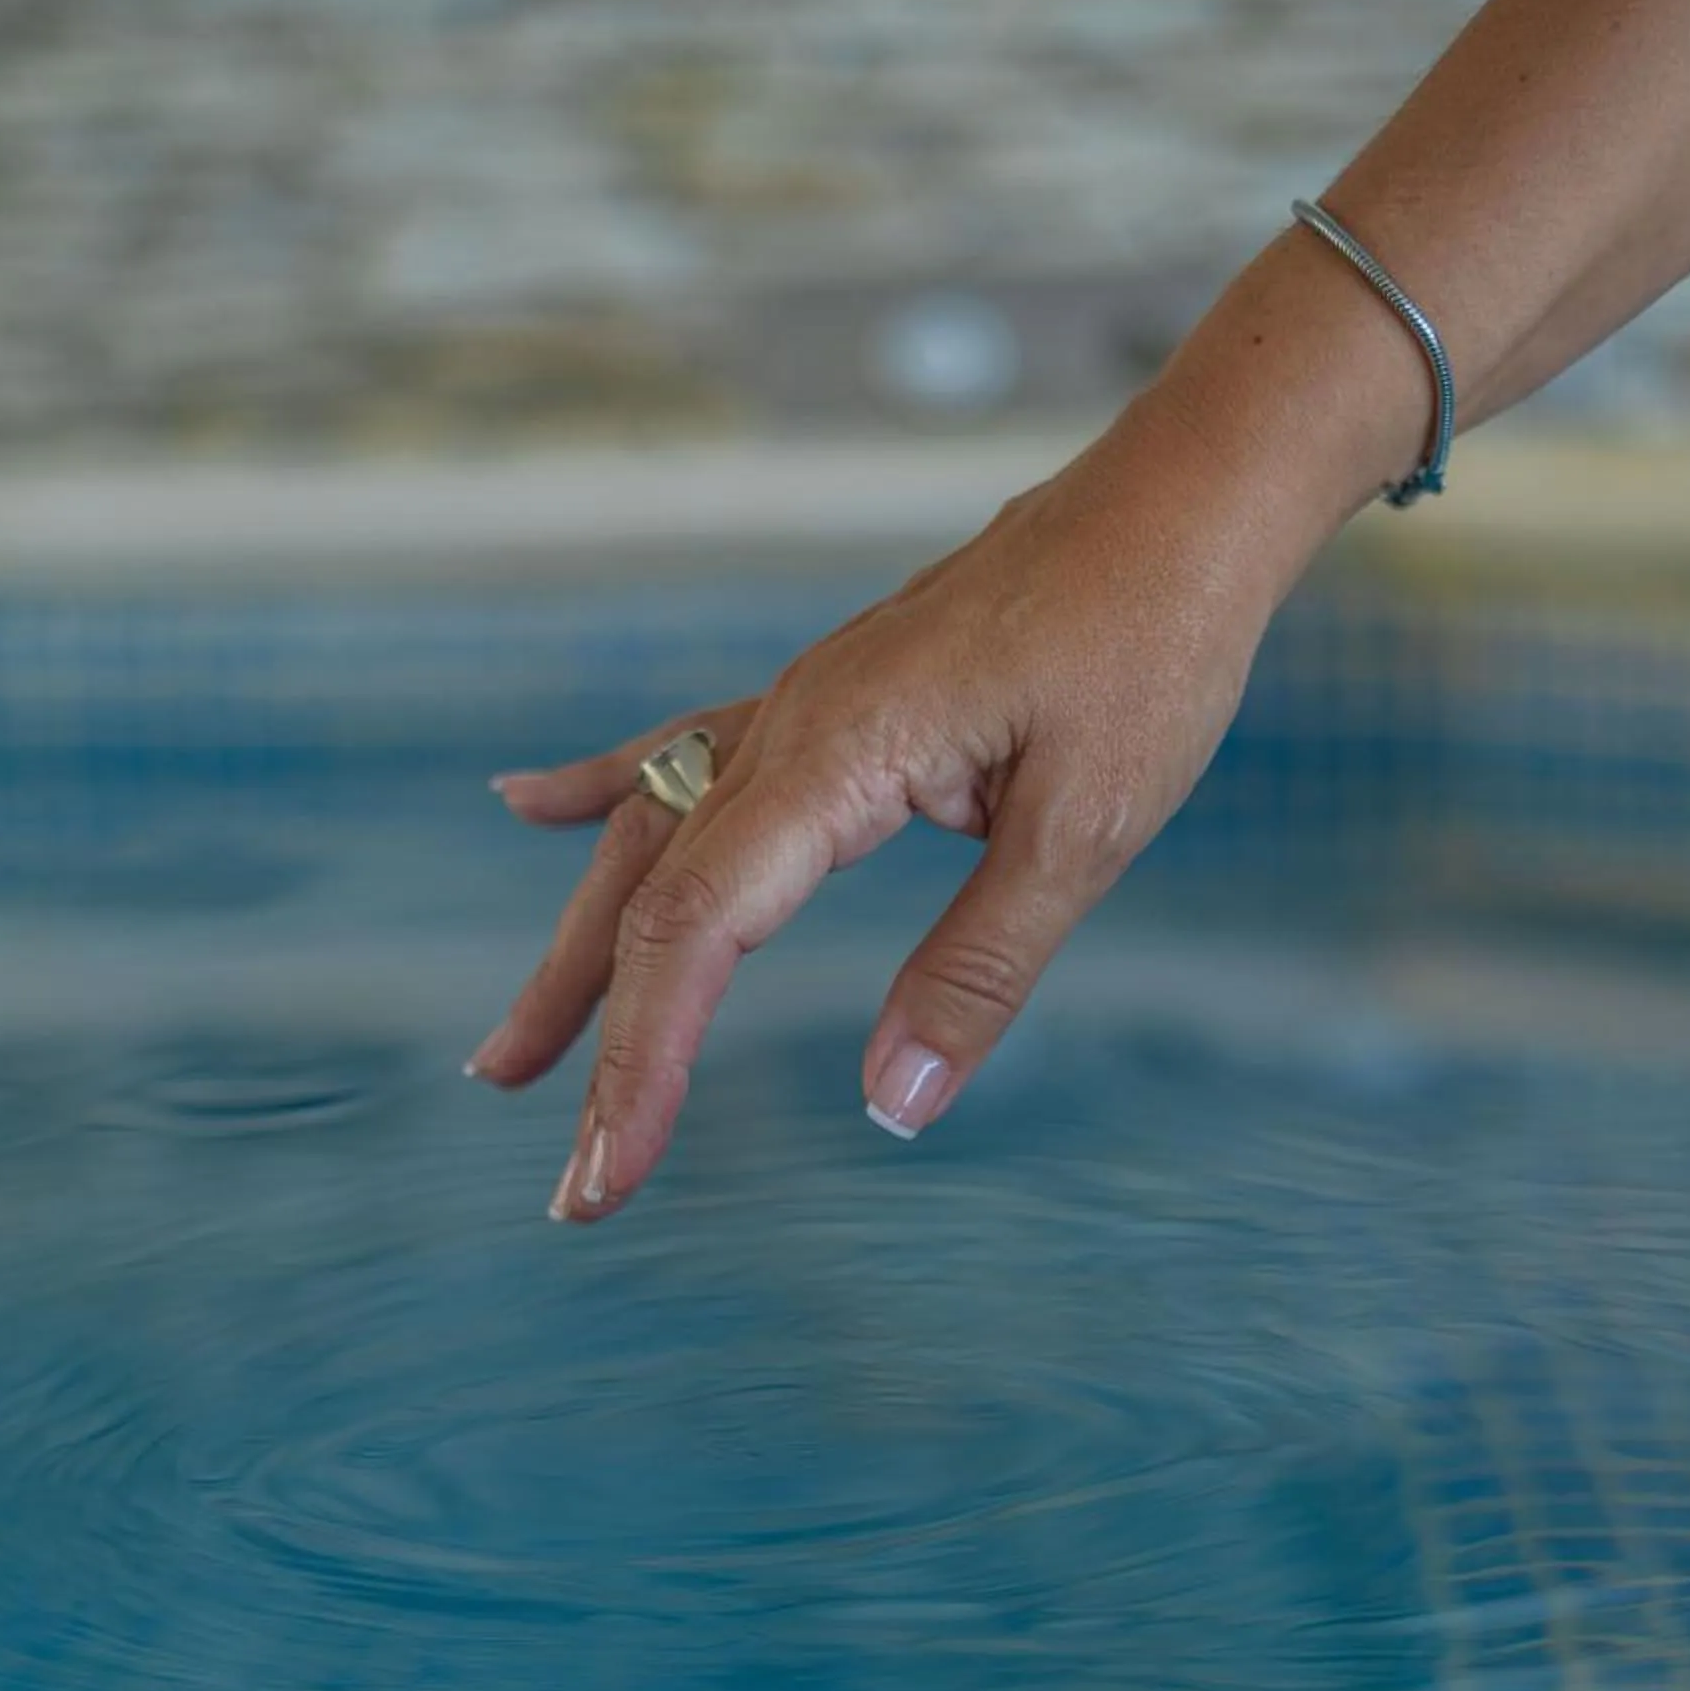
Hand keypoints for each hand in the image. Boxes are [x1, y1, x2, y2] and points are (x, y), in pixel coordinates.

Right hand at [467, 392, 1295, 1223]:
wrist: (1178, 502)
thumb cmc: (1148, 646)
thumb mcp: (1088, 830)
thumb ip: (980, 970)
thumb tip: (896, 1108)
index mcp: (835, 757)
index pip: (694, 933)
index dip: (640, 1064)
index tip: (610, 1173)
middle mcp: (787, 728)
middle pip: (648, 905)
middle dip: (595, 1050)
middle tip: (572, 1188)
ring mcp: (796, 705)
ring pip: (646, 841)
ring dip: (577, 958)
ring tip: (510, 1062)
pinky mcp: (827, 696)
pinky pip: (683, 752)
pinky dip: (598, 792)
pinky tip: (523, 807)